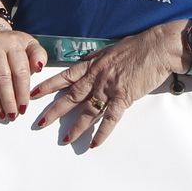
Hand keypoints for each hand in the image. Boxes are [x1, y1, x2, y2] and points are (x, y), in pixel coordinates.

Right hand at [0, 25, 46, 120]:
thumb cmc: (11, 44)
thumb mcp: (29, 44)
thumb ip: (39, 55)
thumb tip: (39, 68)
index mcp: (13, 42)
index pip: (19, 71)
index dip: (22, 92)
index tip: (23, 108)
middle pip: (2, 78)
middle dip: (8, 100)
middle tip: (12, 115)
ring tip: (0, 114)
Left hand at [29, 24, 176, 148]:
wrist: (158, 47)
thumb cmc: (138, 46)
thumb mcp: (111, 50)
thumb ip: (97, 59)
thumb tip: (86, 63)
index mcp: (93, 64)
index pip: (65, 76)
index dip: (49, 85)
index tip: (34, 93)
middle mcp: (97, 77)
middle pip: (71, 96)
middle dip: (54, 111)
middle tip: (40, 124)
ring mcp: (109, 87)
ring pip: (88, 110)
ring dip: (76, 127)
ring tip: (65, 140)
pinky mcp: (124, 96)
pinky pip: (110, 118)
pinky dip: (103, 132)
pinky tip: (95, 144)